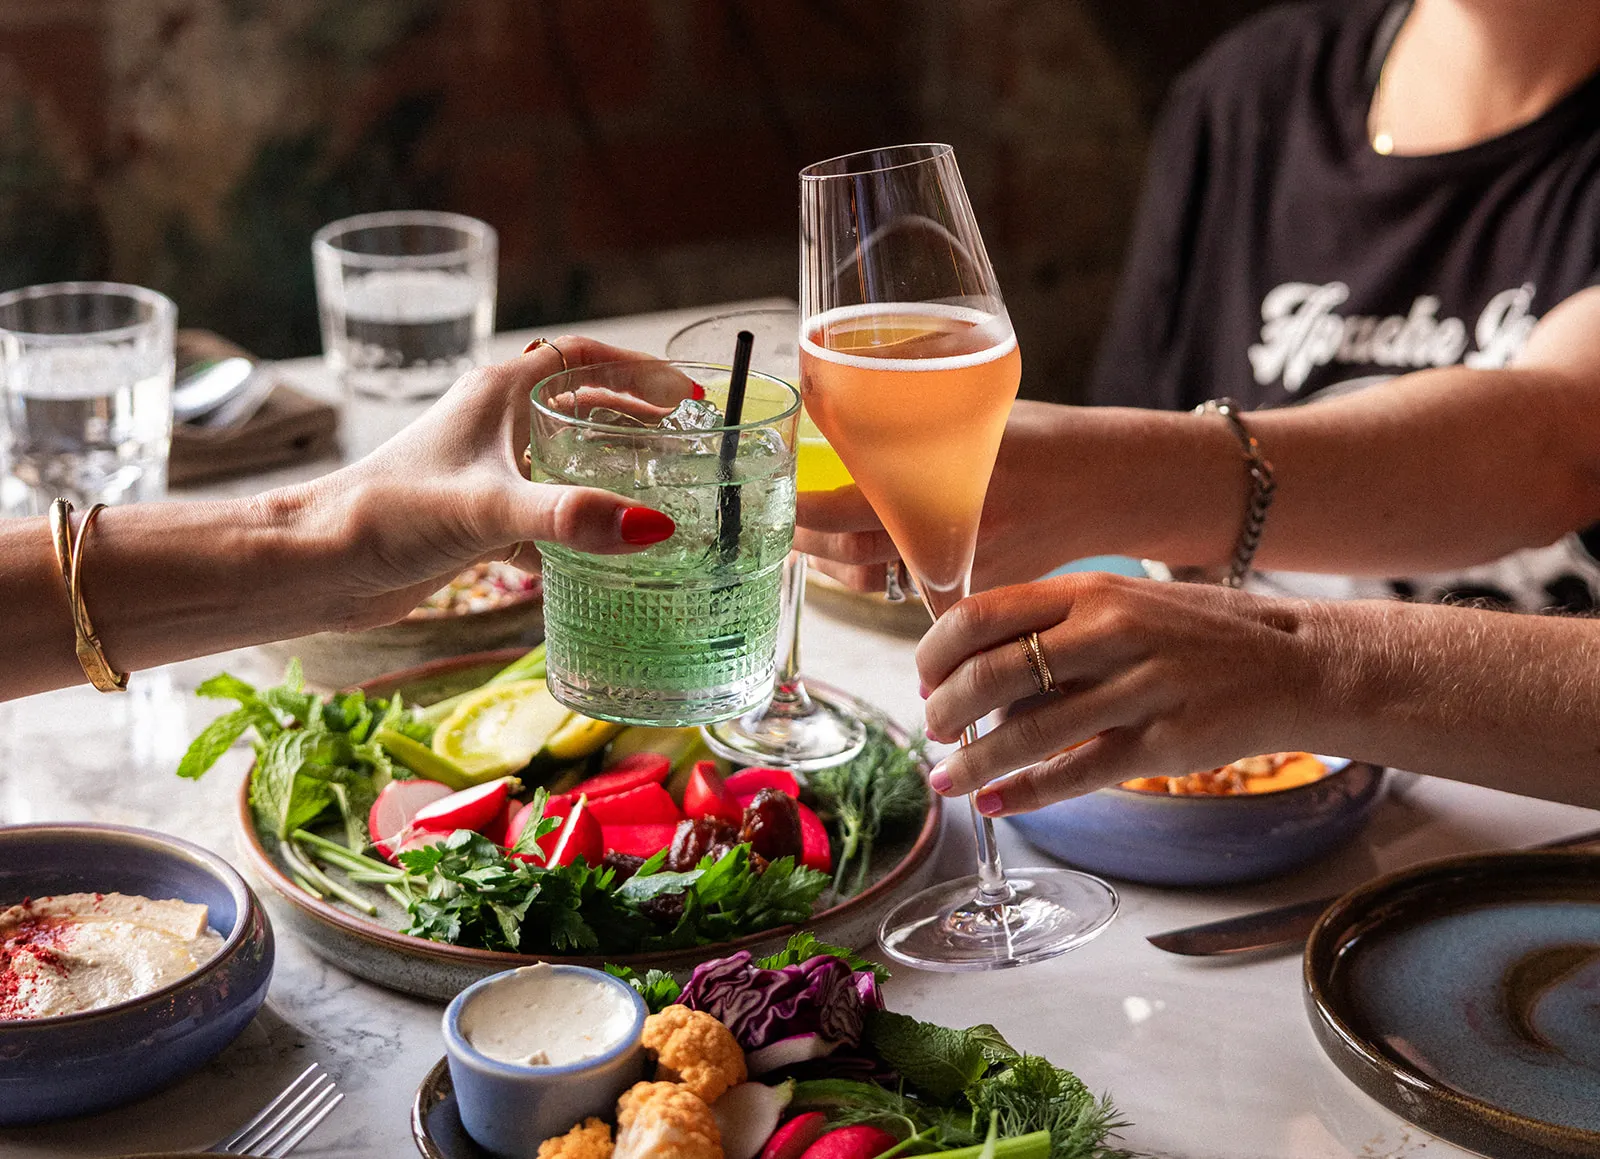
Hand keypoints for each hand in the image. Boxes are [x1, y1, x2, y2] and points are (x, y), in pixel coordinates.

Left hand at [295, 336, 685, 628]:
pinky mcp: (473, 518)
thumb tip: (652, 527)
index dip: (636, 369)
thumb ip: (571, 517)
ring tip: (658, 489)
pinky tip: (600, 552)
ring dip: (606, 470)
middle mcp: (491, 424)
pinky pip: (541, 511)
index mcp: (495, 394)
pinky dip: (575, 525)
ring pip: (561, 458)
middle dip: (631, 417)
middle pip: (577, 404)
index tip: (684, 392)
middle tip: (682, 438)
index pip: (581, 358)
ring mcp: (482, 471)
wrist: (315, 565)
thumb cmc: (384, 515)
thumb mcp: (488, 509)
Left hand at [794, 401, 1140, 591]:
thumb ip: (917, 422)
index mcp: (946, 479)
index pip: (846, 507)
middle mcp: (948, 534)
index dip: (800, 509)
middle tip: (779, 515)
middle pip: (847, 554)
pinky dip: (876, 575)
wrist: (1106, 486)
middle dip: (804, 539)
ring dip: (832, 562)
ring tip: (812, 535)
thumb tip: (839, 405)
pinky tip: (864, 552)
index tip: (774, 494)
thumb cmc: (1039, 438)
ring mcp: (958, 572)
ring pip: (868, 581)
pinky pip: (903, 593)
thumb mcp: (979, 415)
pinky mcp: (969, 594)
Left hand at [916, 573, 1315, 814]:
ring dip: (974, 763)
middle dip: (945, 712)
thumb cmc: (1194, 633)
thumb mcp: (1122, 602)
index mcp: (1089, 592)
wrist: (1295, 661)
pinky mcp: (1163, 744)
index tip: (923, 679)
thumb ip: (1055, 627)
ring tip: (947, 779)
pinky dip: (1026, 794)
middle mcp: (1109, 634)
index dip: (935, 653)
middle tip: (933, 732)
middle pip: (992, 674)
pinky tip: (998, 804)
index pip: (980, 615)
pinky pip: (1076, 774)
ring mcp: (1138, 690)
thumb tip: (975, 668)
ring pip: (1028, 733)